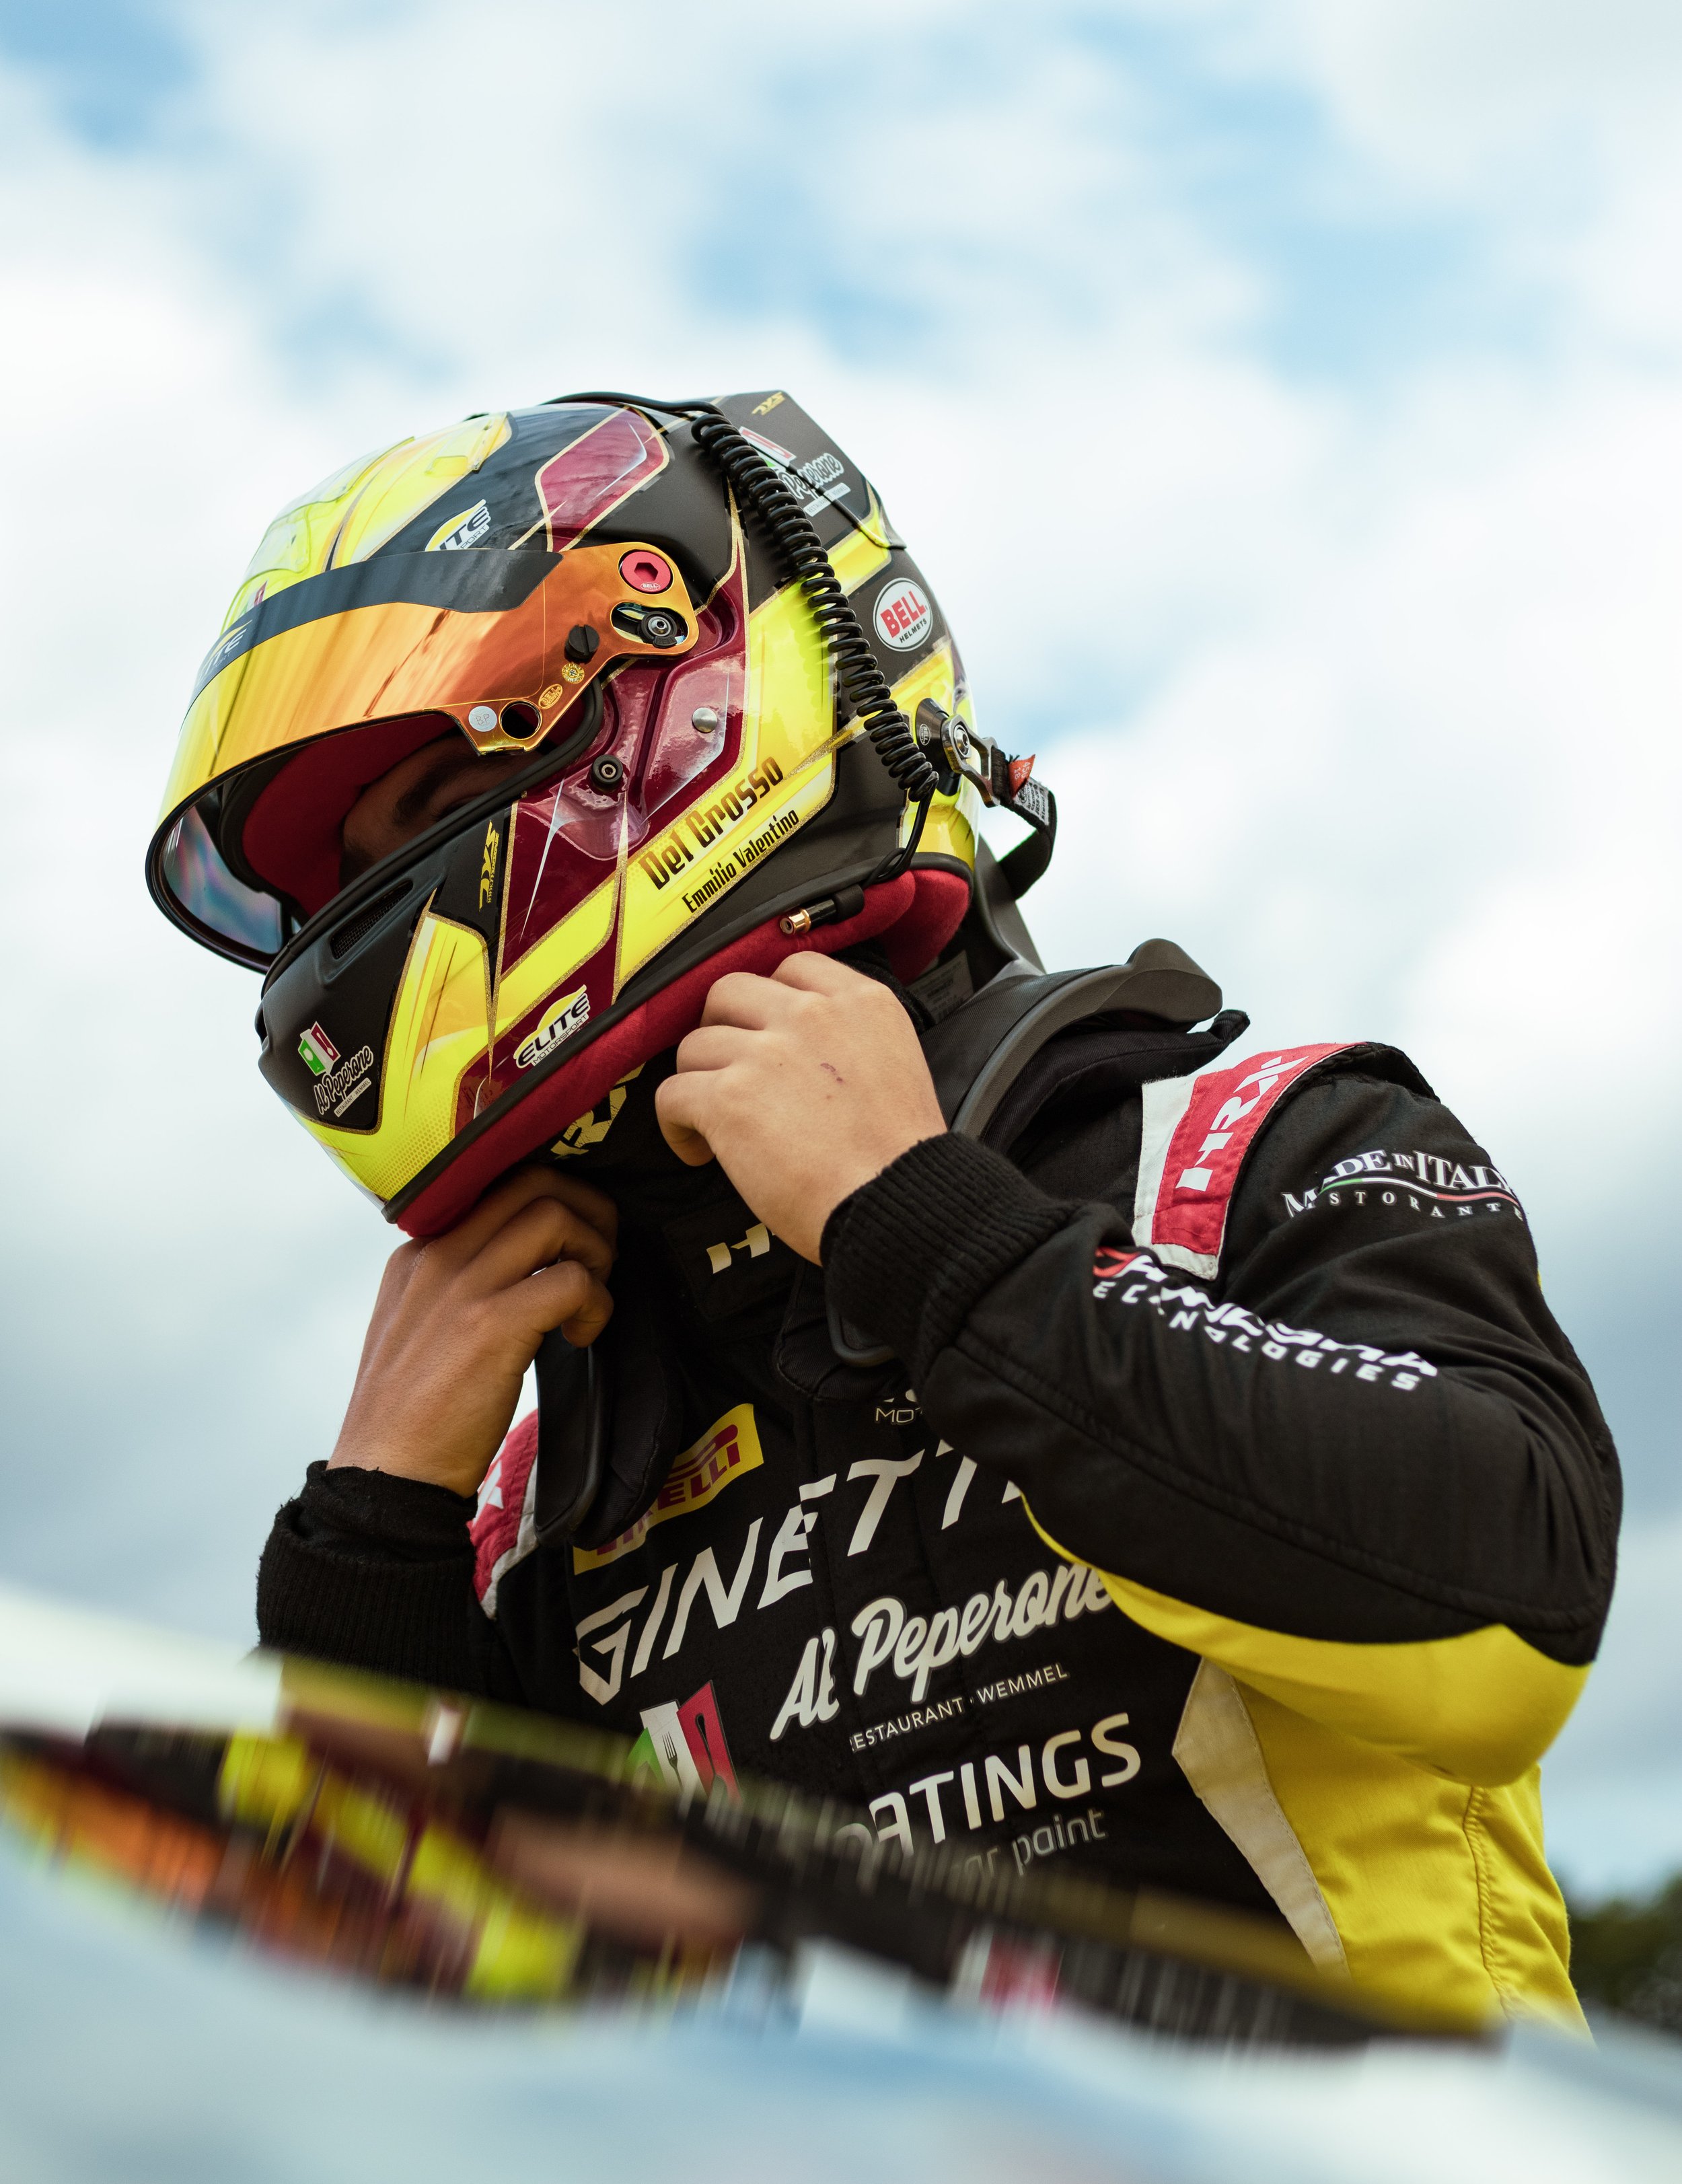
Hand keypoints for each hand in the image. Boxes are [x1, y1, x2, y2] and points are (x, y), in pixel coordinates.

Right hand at [328, 1168, 616, 1495]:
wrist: (386, 1477)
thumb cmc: (412, 1414)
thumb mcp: (417, 1326)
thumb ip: (460, 1285)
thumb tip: (527, 1264)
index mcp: (420, 1252)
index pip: (496, 1182)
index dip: (553, 1199)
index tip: (573, 1239)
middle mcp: (438, 1255)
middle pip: (532, 1181)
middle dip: (587, 1209)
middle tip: (599, 1259)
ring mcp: (463, 1287)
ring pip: (555, 1217)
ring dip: (596, 1252)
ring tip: (591, 1301)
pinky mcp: (492, 1326)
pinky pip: (571, 1281)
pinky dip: (596, 1304)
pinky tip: (583, 1338)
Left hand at [655, 954, 945, 1261]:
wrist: (895, 1202)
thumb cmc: (899, 1159)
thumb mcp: (898, 1066)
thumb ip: (850, 1039)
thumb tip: (803, 1052)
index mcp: (861, 1003)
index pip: (793, 967)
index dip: (767, 1000)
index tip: (762, 1029)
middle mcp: (812, 1014)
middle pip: (730, 991)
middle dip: (721, 1028)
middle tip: (728, 1067)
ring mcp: (766, 1052)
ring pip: (695, 1044)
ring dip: (698, 1081)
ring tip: (713, 1121)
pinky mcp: (729, 1097)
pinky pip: (672, 1094)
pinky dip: (676, 1125)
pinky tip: (698, 1149)